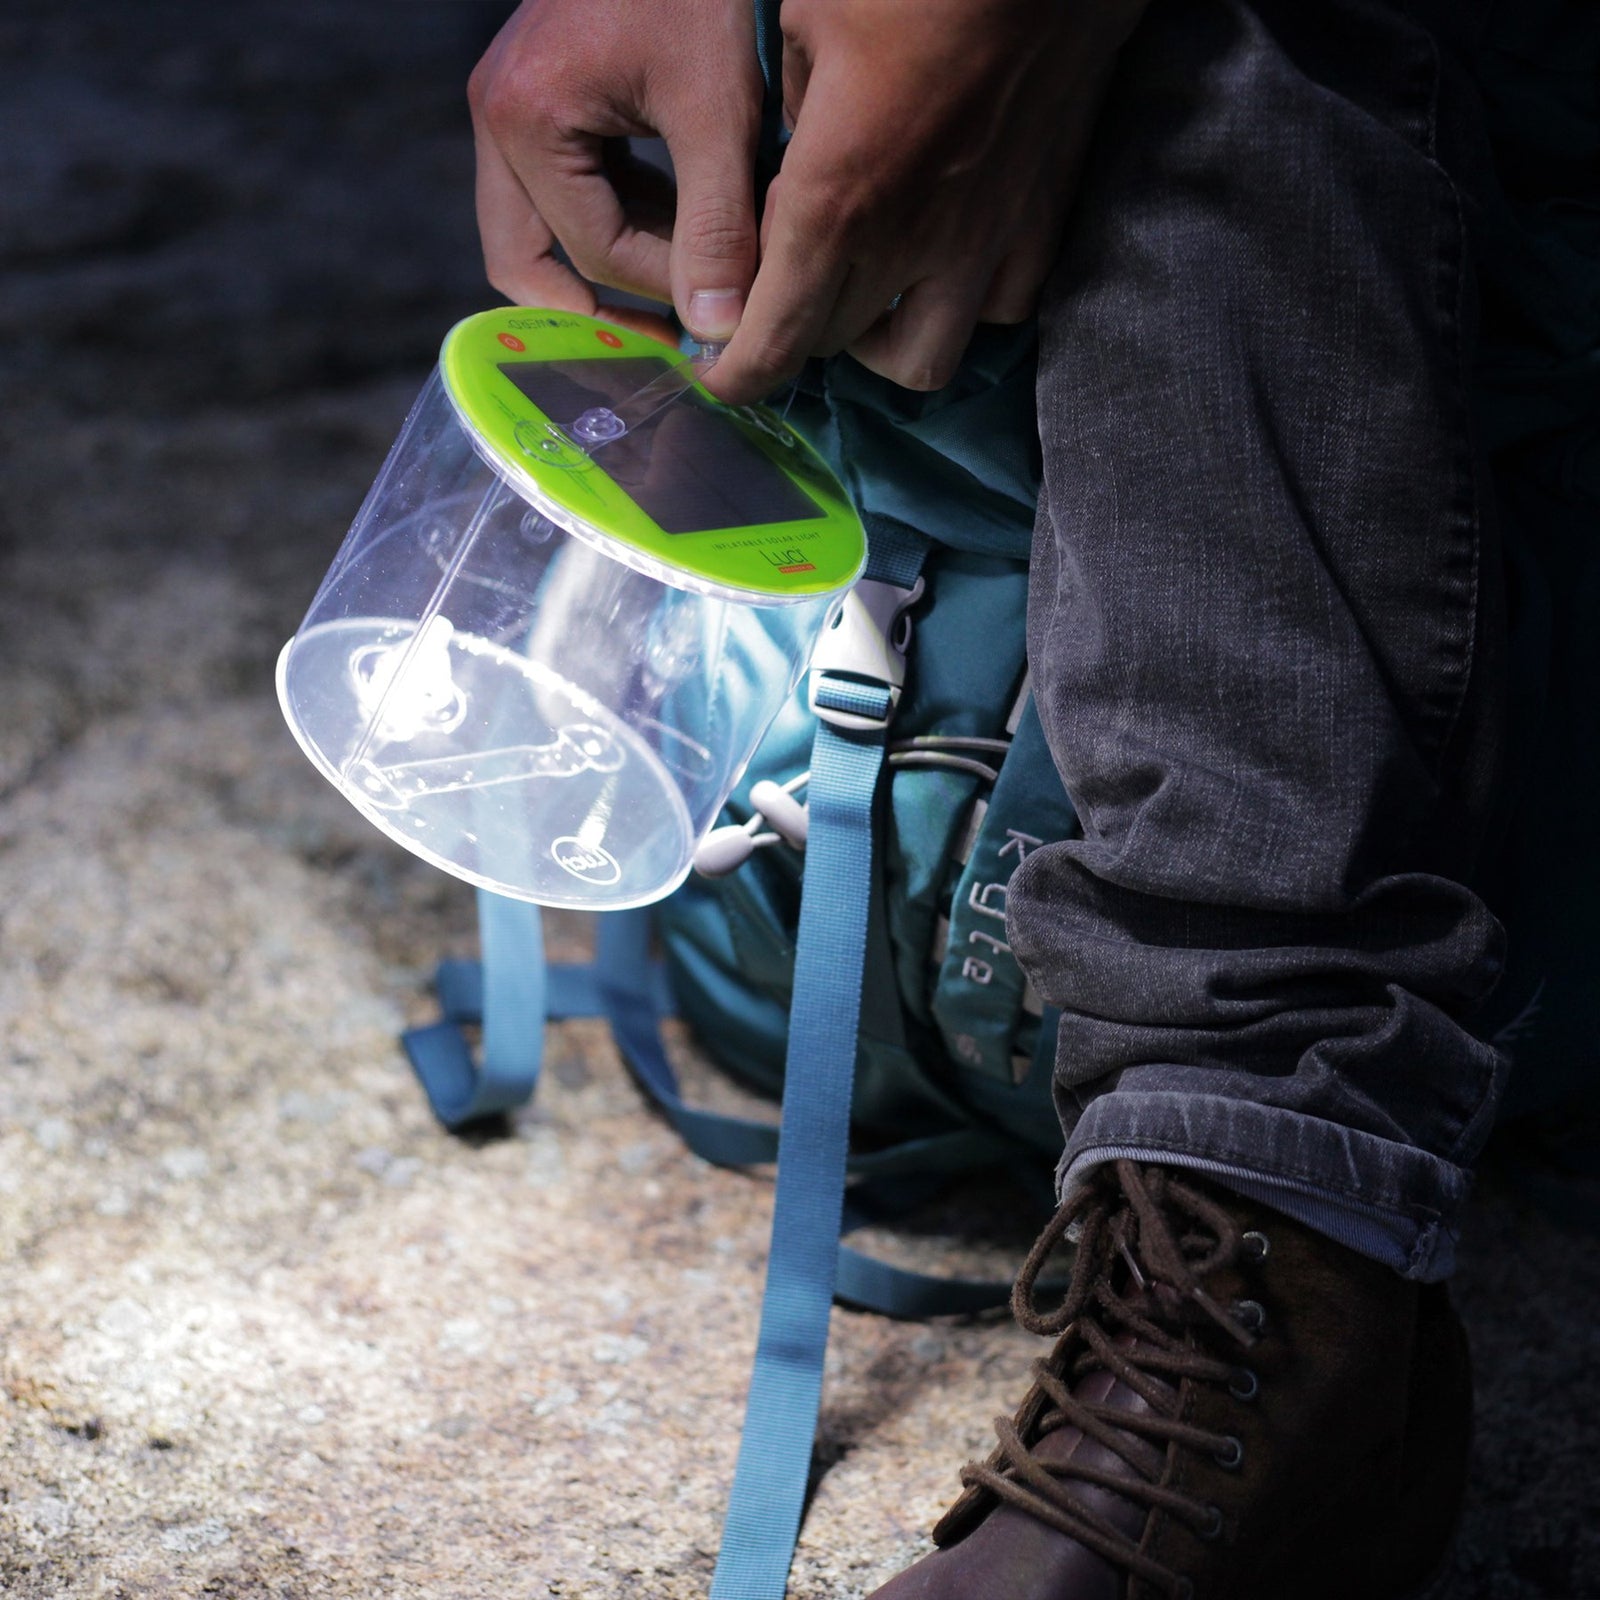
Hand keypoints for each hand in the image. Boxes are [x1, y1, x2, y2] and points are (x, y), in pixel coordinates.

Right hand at [469, 0, 763, 340]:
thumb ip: (720, 227)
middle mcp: (497, 116)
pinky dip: (616, 223)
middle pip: (526, 262)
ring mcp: (509, 108)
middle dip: (598, 310)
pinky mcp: (537, 102)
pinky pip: (561, 195)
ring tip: (687, 292)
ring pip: (539, 236)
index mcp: (525, 118)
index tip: (721, 321)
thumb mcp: (720, 112)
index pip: (591, 252)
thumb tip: (720, 337)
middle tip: (669, 345)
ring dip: (610, 269)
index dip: (661, 295)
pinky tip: (682, 235)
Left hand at [703, 0, 1148, 404]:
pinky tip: (943, 269)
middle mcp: (909, 246)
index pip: (775, 339)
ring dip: (878, 346)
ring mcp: (984, 244)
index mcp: (836, 202)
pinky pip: (999, 314)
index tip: (717, 376)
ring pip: (921, 362)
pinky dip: (961, 311)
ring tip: (864, 299)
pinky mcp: (1042, 223)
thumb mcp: (803, 18)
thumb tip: (784, 156)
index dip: (738, 375)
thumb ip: (782, 112)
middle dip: (789, 335)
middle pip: (831, 345)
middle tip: (774, 298)